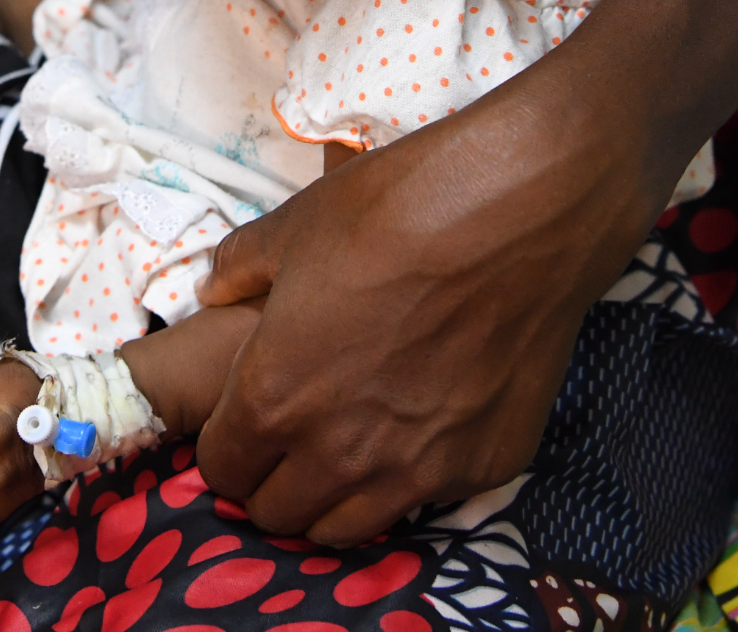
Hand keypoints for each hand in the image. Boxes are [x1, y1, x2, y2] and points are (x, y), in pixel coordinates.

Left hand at [190, 88, 631, 544]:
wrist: (523, 213)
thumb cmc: (398, 209)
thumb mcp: (297, 225)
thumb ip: (241, 269)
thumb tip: (215, 291)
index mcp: (276, 397)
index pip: (223, 468)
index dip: (228, 444)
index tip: (247, 420)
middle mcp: (339, 453)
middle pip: (278, 514)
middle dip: (274, 479)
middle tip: (294, 434)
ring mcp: (416, 471)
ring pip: (346, 529)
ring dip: (334, 496)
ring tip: (350, 443)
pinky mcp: (483, 467)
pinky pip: (428, 497)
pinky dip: (413, 474)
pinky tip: (425, 419)